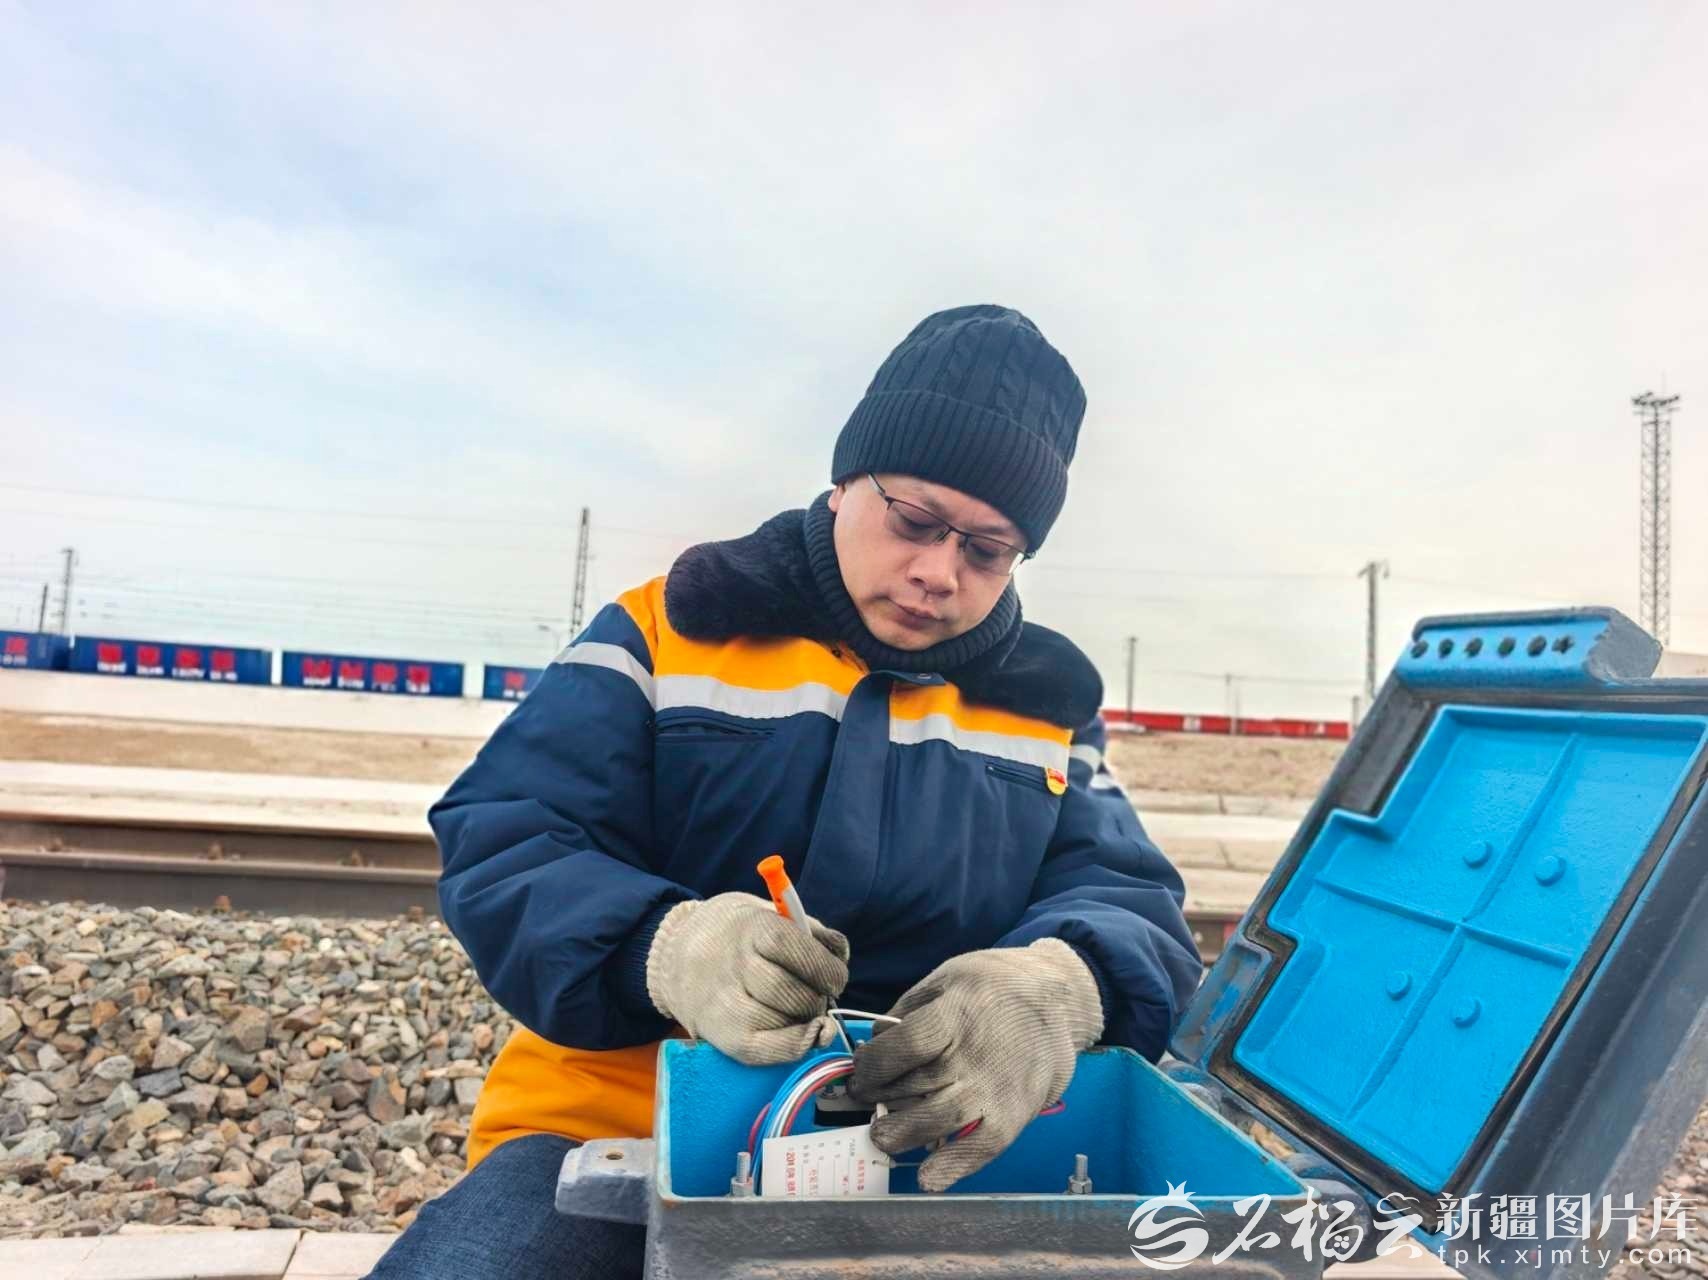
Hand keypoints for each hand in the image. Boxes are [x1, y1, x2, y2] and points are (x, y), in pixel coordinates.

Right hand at [645, 892, 849, 1063]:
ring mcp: (722, 1002)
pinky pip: (761, 1051)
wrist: (678, 954)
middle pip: (787, 991)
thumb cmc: (740, 935)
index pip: (788, 946)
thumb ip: (811, 933)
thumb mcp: (772, 915)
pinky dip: (791, 1047)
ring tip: (801, 1011)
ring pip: (779, 1023)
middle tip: (816, 996)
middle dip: (815, 999)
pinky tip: (804, 1036)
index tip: (835, 977)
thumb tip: (840, 959)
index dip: (822, 966)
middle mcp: (732, 965)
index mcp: (749, 927)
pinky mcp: (718, 1033)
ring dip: (804, 1022)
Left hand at [850, 938, 1101, 1191]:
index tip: (861, 1069)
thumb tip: (873, 1046)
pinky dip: (953, 1167)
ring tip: (882, 1133)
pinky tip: (928, 1178)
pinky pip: (981, 1149)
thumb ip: (907, 1012)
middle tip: (866, 1098)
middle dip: (879, 1097)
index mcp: (956, 1014)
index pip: (905, 1046)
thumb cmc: (990, 989)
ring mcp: (995, 1089)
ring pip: (939, 1121)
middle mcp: (975, 1055)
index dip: (874, 1063)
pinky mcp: (1013, 1117)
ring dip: (901, 1133)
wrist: (1057, 1001)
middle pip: (916, 1086)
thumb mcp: (945, 981)